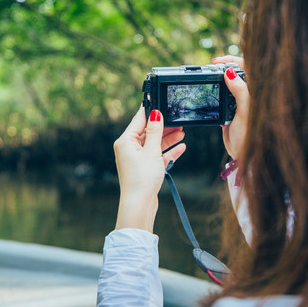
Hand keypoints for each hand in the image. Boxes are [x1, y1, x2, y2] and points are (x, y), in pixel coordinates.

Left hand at [113, 107, 185, 231]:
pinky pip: (157, 156)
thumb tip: (155, 113)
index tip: (162, 102)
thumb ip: (155, 131)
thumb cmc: (142, 178)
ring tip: (182, 132)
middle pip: (148, 132)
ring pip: (154, 144)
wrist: (140, 204)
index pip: (139, 120)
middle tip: (178, 120)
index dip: (151, 111)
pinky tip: (181, 148)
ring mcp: (137, 159)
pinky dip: (168, 152)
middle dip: (163, 126)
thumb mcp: (151, 150)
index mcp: (125, 141)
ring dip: (168, 139)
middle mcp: (129, 149)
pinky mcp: (144, 169)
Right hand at [212, 56, 248, 159]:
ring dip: (218, 78)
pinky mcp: (231, 108)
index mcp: (256, 91)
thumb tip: (229, 72)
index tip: (216, 62)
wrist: (242, 154)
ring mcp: (240, 100)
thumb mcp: (245, 112)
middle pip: (236, 72)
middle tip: (209, 68)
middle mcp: (249, 93)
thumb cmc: (250, 135)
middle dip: (223, 67)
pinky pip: (223, 94)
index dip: (231, 60)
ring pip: (228, 82)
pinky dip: (216, 91)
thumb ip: (240, 91)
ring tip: (207, 77)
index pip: (246, 66)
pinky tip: (210, 91)